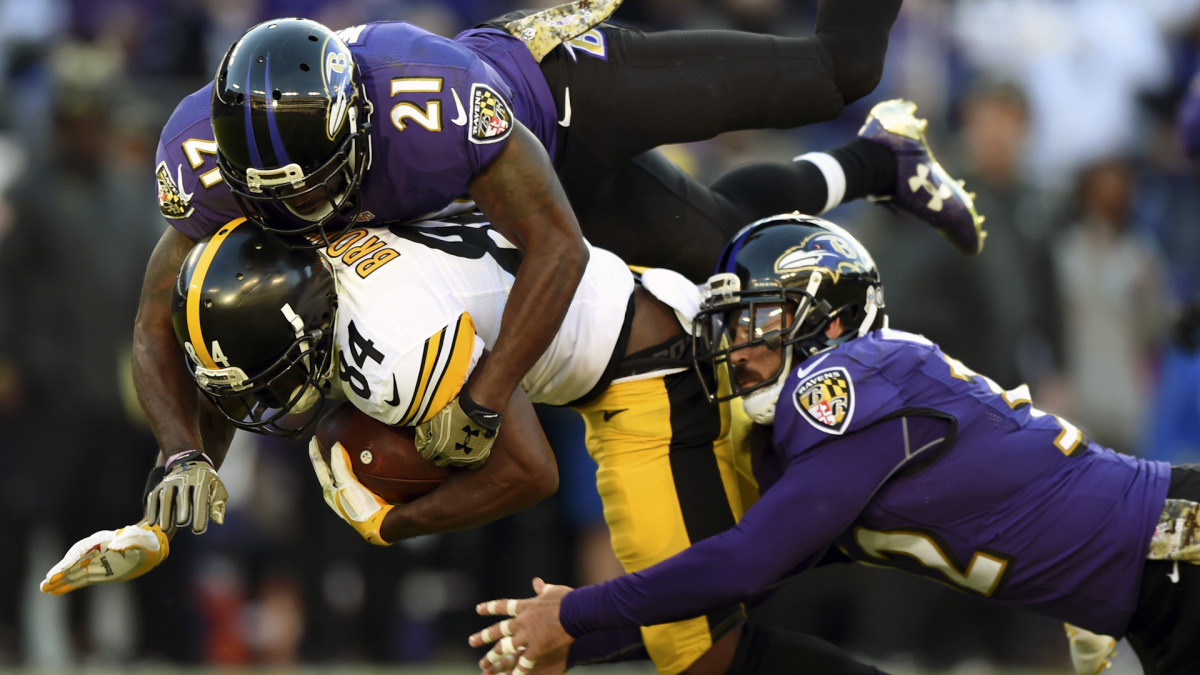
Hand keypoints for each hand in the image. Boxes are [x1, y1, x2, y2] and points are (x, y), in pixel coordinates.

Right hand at [40, 523, 168, 594]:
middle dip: (60, 571)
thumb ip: (130, 538)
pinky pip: (80, 579)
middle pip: (73, 561)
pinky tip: (55, 591)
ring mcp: (95, 562)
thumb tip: (115, 545)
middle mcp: (95, 551)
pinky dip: (68, 585)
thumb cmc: (146, 540)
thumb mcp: (142, 537)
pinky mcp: (99, 573)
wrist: (151, 547)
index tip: (63, 568)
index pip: (82, 548)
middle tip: (46, 582)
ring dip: (59, 580)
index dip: (72, 558)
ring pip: (73, 572)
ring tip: (43, 588)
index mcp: (102, 540)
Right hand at [144, 449, 227, 533]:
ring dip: (165, 512)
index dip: (199, 513)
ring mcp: (170, 482)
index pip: (200, 497)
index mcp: (202, 480)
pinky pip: (154, 497)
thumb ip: (218, 504)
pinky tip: (152, 522)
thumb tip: (219, 521)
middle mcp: (185, 479)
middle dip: (182, 509)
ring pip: (166, 496)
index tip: (198, 530)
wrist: (191, 463)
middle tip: (182, 524)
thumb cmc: (207, 482)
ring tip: (165, 528)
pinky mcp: (160, 485)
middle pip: (182, 495)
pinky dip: (152, 509)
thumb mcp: (217, 489)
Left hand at [308, 436, 393, 545]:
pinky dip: (349, 469)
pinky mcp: (358, 498)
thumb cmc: (362, 506)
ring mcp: (346, 497)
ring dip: (336, 464)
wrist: (380, 524)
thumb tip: (335, 446)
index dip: (314, 452)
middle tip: (321, 443)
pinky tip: (358, 466)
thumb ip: (339, 466)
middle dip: (323, 457)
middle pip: (326, 471)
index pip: (319, 467)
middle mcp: (335, 495)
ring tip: (339, 452)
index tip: (313, 439)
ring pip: (337, 476)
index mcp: (329, 491)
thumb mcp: (347, 485)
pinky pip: (350, 479)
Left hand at [415, 389, 502, 467]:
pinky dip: (469, 460)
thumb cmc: (455, 412)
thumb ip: (426, 430)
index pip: (427, 455)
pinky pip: (472, 465)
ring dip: (453, 457)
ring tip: (456, 447)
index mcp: (437, 448)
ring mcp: (465, 458)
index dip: (427, 449)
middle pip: (440, 462)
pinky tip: (468, 453)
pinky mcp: (478, 457)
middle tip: (442, 445)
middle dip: (439, 454)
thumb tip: (421, 437)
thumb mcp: (435, 419)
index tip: (430, 444)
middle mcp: (450, 457)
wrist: (477, 410)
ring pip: (455, 463)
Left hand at [470, 577, 575, 674]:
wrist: (576, 610)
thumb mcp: (552, 591)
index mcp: (525, 606)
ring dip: (494, 656)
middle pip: (499, 630)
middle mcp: (522, 621)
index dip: (490, 608)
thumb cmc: (567, 599)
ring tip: (483, 665)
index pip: (503, 606)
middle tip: (471, 641)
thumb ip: (542, 588)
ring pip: (506, 648)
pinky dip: (516, 672)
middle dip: (484, 636)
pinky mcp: (536, 648)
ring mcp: (527, 636)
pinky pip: (523, 663)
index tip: (478, 609)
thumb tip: (536, 581)